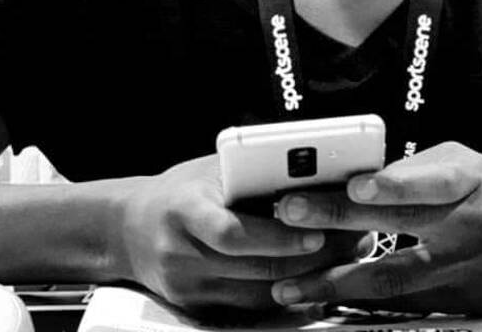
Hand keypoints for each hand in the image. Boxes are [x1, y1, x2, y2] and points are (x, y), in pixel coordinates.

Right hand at [111, 155, 368, 313]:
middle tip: (354, 239)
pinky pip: (253, 308)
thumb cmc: (180, 190)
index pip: (233, 233)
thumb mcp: (209, 171)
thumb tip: (312, 172)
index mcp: (184, 211)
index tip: (318, 231)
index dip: (278, 237)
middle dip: (312, 257)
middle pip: (256, 268)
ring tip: (347, 255)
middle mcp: (183, 255)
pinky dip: (289, 293)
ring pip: (262, 293)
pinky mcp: (198, 310)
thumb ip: (250, 174)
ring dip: (310, 277)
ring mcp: (189, 289)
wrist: (128, 229)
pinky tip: (319, 276)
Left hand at [272, 142, 481, 315]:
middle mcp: (465, 230)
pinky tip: (318, 300)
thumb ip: (418, 168)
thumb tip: (359, 177)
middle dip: (336, 221)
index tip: (355, 187)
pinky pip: (398, 305)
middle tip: (289, 215)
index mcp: (471, 183)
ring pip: (389, 282)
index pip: (429, 184)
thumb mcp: (469, 164)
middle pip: (395, 228)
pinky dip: (356, 303)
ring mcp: (459, 273)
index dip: (393, 186)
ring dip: (334, 282)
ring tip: (288, 285)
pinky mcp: (455, 307)